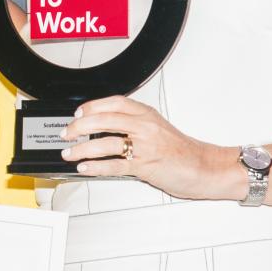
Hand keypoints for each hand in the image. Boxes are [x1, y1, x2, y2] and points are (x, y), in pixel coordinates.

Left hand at [61, 95, 232, 199]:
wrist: (204, 167)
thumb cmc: (181, 151)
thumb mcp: (157, 128)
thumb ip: (134, 125)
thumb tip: (103, 128)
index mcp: (147, 114)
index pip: (114, 102)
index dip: (92, 106)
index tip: (78, 113)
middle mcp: (145, 126)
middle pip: (104, 120)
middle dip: (80, 127)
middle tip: (67, 133)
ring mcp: (145, 146)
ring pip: (106, 143)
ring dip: (82, 149)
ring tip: (69, 154)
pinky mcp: (146, 165)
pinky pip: (115, 164)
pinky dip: (96, 166)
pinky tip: (84, 168)